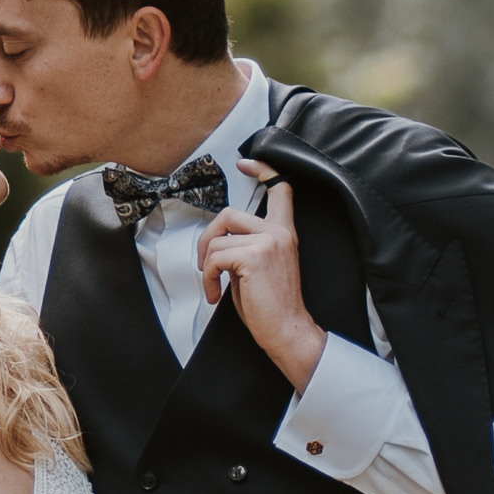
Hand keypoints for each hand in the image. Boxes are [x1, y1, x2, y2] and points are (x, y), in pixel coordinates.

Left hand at [198, 169, 323, 391]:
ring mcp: (267, 242)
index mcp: (283, 232)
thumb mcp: (261, 266)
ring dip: (206, 265)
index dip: (263, 168)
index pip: (280, 188)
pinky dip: (207, 277)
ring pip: (217, 240)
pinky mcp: (253, 257)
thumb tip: (220, 239)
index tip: (246, 163)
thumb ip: (248, 244)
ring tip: (215, 285)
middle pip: (229, 213)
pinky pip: (214, 258)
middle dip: (207, 238)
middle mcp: (278, 232)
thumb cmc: (272, 305)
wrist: (287, 330)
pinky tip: (216, 293)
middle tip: (205, 263)